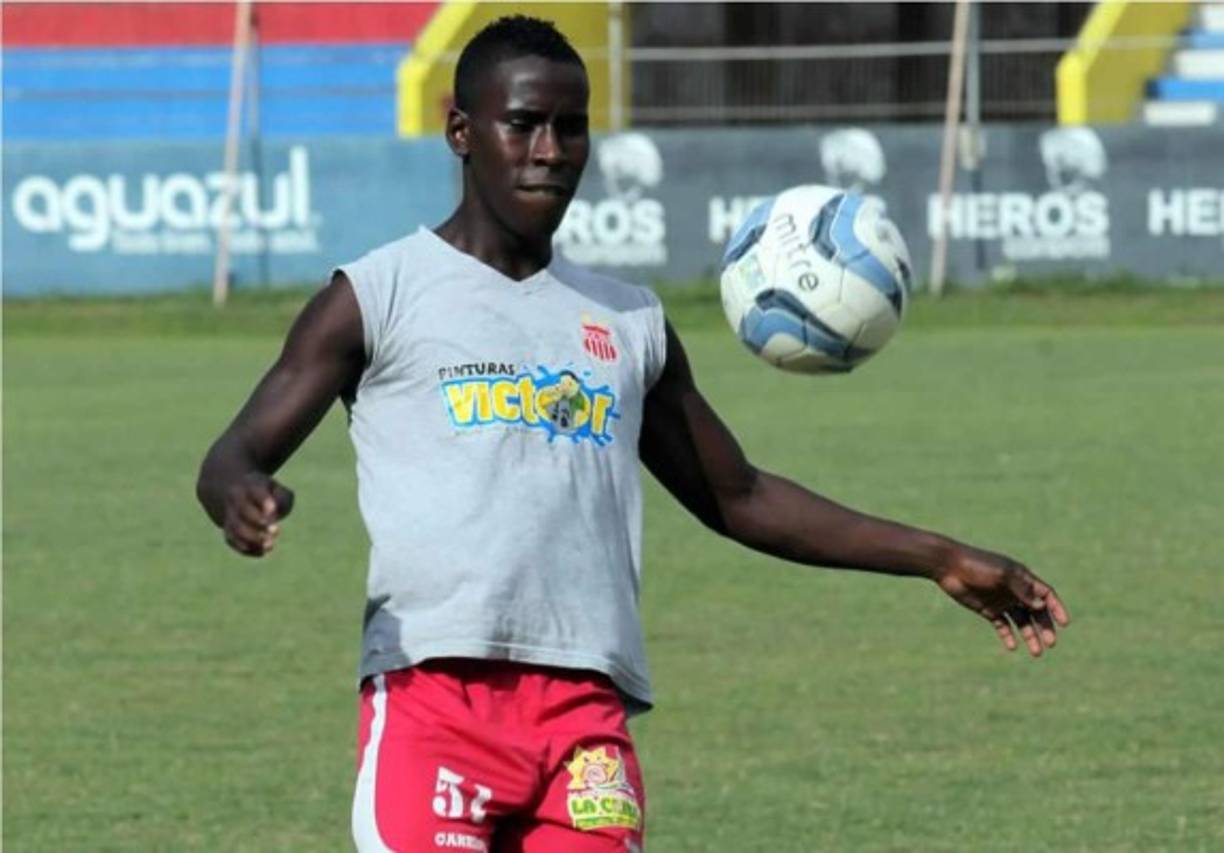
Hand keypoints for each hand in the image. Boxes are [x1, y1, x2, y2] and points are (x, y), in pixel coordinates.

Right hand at [222, 473, 294, 557]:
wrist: (235, 493)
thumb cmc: (265, 492)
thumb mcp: (277, 489)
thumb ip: (282, 498)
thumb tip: (274, 514)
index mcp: (249, 484)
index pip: (256, 491)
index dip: (265, 501)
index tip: (274, 510)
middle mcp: (235, 499)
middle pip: (243, 511)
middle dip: (259, 522)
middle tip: (276, 530)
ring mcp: (229, 515)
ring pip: (235, 528)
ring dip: (253, 539)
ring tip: (270, 545)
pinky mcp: (227, 530)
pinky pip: (232, 541)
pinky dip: (247, 549)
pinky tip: (262, 551)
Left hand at [933, 545, 1069, 655]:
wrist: (948, 566)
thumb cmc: (976, 566)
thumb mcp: (1001, 575)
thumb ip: (1020, 590)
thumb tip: (1040, 605)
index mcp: (1022, 578)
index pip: (1046, 594)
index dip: (1056, 608)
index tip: (1064, 624)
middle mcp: (1014, 591)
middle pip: (1036, 611)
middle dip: (1045, 627)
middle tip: (1050, 643)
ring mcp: (1002, 601)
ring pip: (1021, 622)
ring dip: (1029, 636)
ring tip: (1036, 653)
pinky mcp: (988, 609)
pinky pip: (1002, 626)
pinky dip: (1008, 636)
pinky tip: (1013, 647)